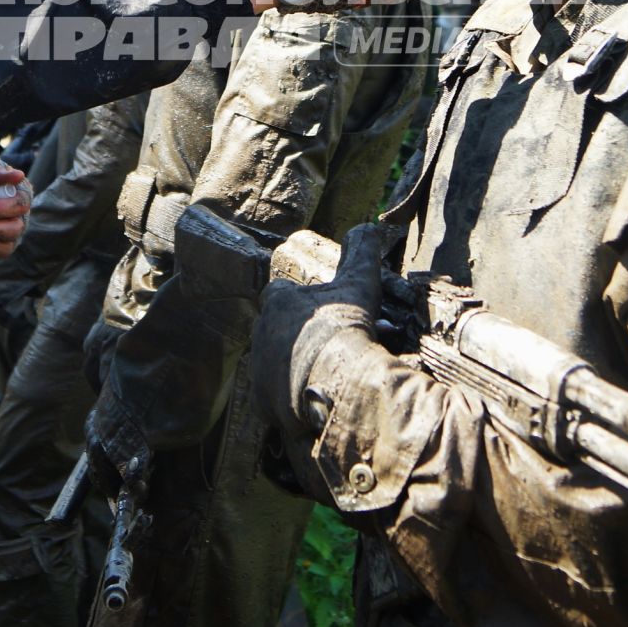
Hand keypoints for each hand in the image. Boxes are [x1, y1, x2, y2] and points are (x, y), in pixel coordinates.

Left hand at [250, 222, 385, 443]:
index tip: (319, 310)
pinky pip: (274, 397)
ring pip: (274, 364)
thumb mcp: (359, 283)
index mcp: (278, 302)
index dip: (299, 301)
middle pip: (276, 330)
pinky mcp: (263, 400)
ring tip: (324, 373)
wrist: (337, 379)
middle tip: (326, 345)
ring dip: (293, 366)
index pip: (280, 293)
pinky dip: (291, 397)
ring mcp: (259, 369)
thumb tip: (368, 226)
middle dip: (296, 336)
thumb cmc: (346, 326)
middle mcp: (261, 332)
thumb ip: (361, 253)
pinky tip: (314, 398)